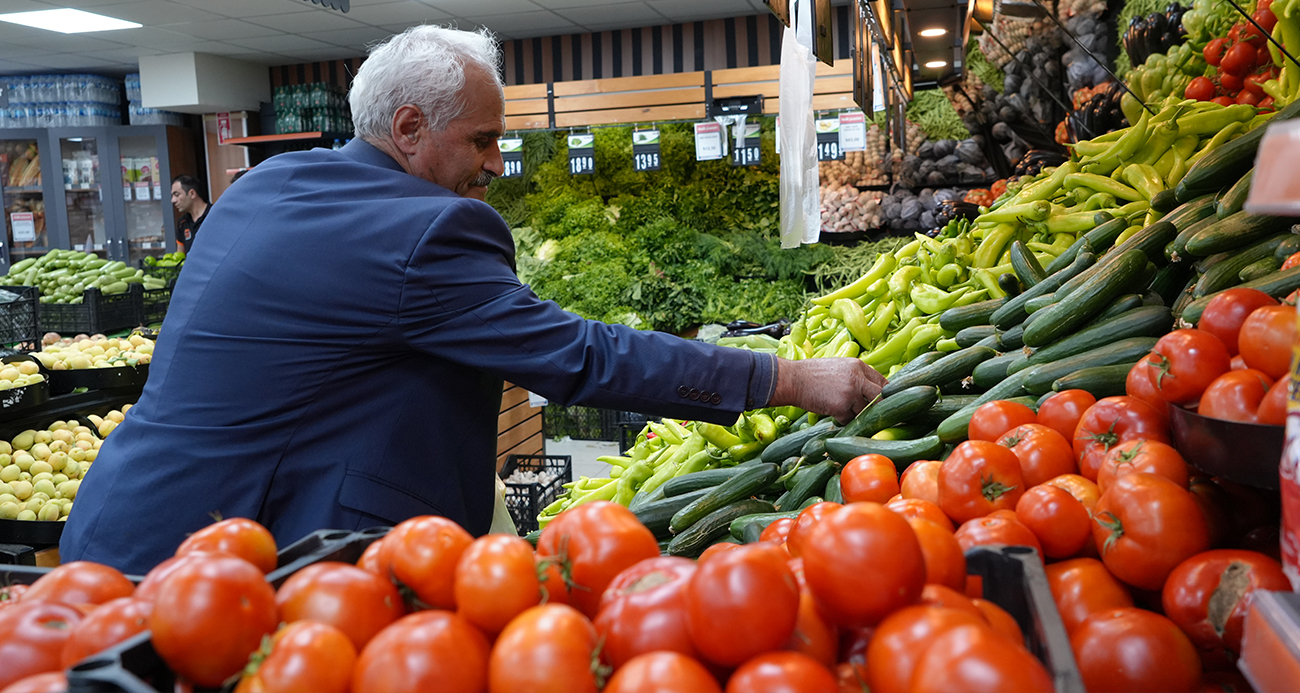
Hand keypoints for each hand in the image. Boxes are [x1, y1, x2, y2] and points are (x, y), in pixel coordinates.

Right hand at [770, 357, 887, 424]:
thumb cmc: (812, 374)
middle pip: (880, 398)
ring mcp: (850, 392)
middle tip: (871, 414)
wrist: (792, 379)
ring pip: (864, 411)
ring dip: (855, 414)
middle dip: (876, 407)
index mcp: (858, 366)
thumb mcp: (838, 367)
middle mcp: (857, 378)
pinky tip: (831, 411)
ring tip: (840, 409)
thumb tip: (871, 391)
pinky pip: (848, 419)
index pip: (883, 382)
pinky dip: (841, 419)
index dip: (884, 395)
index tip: (882, 403)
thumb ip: (856, 376)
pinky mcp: (841, 406)